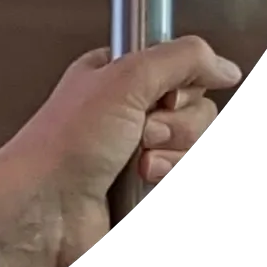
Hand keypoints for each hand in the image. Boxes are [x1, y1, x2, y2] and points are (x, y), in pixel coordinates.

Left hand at [0, 37, 242, 266]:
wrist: (45, 206)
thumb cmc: (62, 143)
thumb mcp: (124, 80)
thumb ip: (179, 60)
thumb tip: (221, 63)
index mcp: (119, 77)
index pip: (183, 73)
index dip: (182, 87)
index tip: (165, 95)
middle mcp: (130, 112)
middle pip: (196, 114)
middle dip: (177, 126)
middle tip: (142, 132)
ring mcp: (139, 153)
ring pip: (192, 148)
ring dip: (171, 157)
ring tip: (136, 163)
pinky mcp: (146, 188)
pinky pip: (181, 176)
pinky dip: (167, 179)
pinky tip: (141, 184)